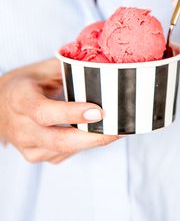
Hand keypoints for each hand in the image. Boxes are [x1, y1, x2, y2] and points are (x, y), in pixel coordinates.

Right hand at [0, 59, 119, 163]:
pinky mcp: (35, 156)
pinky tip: (93, 133)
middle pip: (59, 140)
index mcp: (20, 99)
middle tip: (119, 128)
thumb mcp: (41, 69)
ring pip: (65, 150)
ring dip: (92, 142)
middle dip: (94, 138)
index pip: (44, 111)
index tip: (98, 111)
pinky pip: (64, 154)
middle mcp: (21, 127)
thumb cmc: (23, 85)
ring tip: (115, 130)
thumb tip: (101, 64)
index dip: (71, 113)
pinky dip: (82, 145)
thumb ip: (67, 68)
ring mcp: (27, 146)